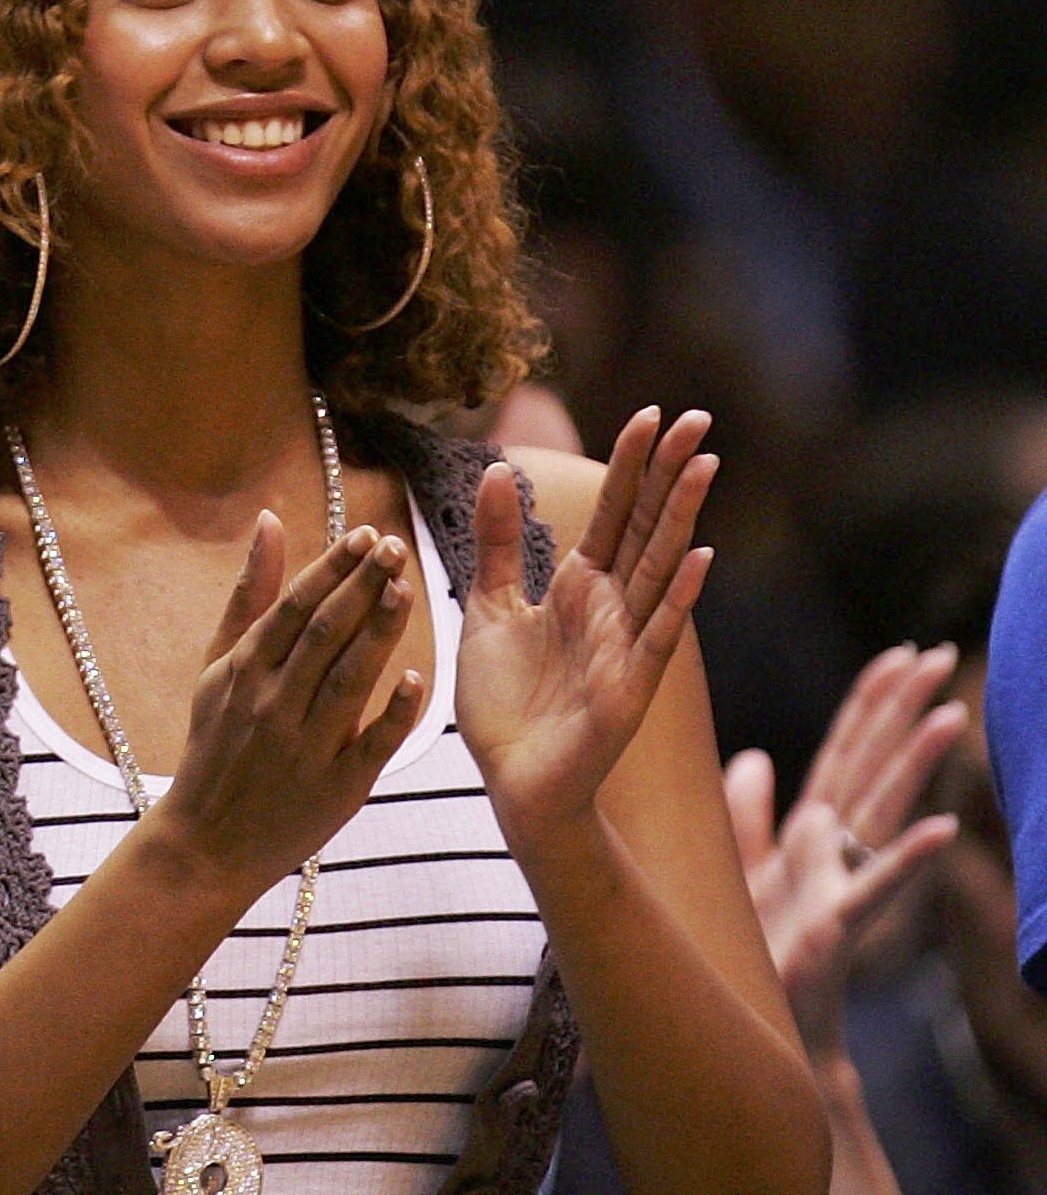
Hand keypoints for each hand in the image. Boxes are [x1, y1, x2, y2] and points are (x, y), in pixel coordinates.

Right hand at [151, 515, 428, 894]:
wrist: (206, 841)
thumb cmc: (216, 743)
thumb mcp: (218, 667)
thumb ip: (249, 596)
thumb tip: (271, 521)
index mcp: (246, 670)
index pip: (295, 606)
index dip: (331, 568)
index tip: (364, 535)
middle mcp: (274, 703)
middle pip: (326, 634)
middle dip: (361, 586)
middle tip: (394, 547)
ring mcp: (304, 746)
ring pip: (350, 679)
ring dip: (381, 632)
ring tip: (408, 589)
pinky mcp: (337, 788)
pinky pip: (370, 744)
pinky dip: (393, 712)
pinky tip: (418, 679)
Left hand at [455, 409, 714, 850]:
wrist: (513, 782)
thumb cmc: (507, 702)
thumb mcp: (489, 607)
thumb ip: (495, 541)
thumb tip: (500, 468)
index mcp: (579, 585)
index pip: (614, 511)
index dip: (632, 464)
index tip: (653, 413)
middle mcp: (612, 606)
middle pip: (647, 526)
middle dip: (669, 472)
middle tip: (698, 416)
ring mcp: (627, 643)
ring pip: (660, 567)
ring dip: (683, 516)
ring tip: (705, 464)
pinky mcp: (630, 687)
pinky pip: (657, 635)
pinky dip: (679, 597)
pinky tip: (700, 558)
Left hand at [727, 644, 962, 1060]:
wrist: (756, 1023)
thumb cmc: (752, 951)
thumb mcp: (736, 869)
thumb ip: (745, 815)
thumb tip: (754, 760)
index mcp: (809, 832)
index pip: (845, 753)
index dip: (870, 705)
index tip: (900, 656)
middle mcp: (832, 849)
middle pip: (871, 765)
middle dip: (903, 711)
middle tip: (941, 656)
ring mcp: (840, 882)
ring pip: (882, 809)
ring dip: (916, 762)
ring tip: (952, 714)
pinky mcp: (837, 924)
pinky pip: (878, 886)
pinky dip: (909, 858)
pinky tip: (945, 831)